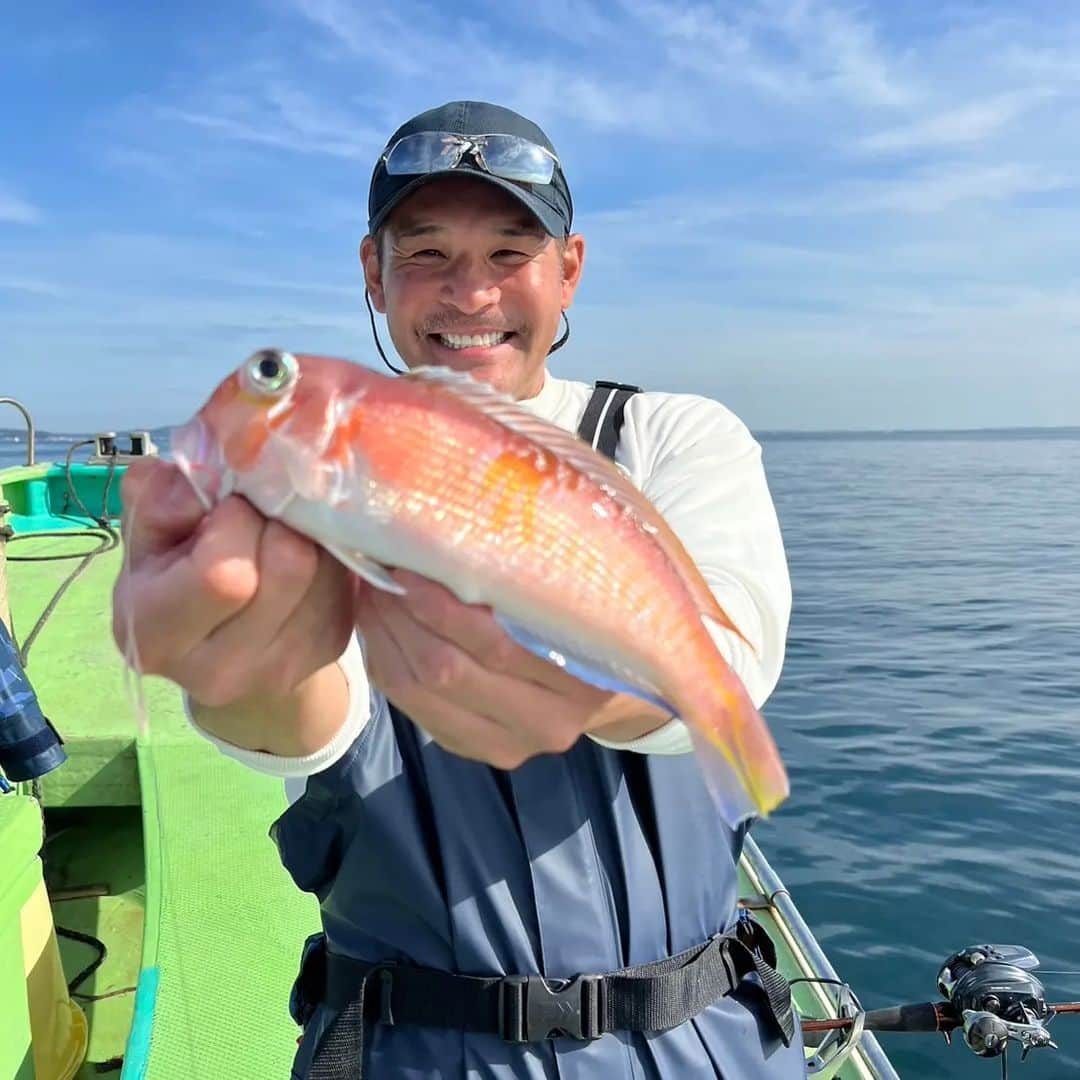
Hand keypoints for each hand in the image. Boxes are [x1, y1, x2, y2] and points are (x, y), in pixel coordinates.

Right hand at [112, 457, 355, 713]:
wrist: (218, 638)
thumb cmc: (173, 571)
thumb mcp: (150, 533)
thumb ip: (159, 497)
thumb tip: (205, 469)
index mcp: (157, 637)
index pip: (220, 574)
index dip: (232, 521)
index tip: (224, 507)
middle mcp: (221, 670)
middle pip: (288, 564)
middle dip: (276, 520)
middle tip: (258, 514)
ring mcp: (281, 669)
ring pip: (324, 567)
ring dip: (306, 534)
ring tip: (277, 532)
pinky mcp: (328, 651)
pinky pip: (344, 582)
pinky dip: (328, 555)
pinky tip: (302, 556)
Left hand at [355, 569, 669, 768]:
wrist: (607, 682)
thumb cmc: (591, 611)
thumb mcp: (584, 584)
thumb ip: (543, 560)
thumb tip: (476, 496)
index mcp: (588, 677)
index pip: (496, 645)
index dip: (441, 604)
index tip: (410, 560)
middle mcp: (551, 722)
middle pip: (450, 670)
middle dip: (403, 615)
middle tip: (379, 567)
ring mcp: (511, 745)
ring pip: (423, 692)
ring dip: (386, 636)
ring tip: (372, 588)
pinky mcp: (476, 751)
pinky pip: (412, 709)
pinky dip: (386, 661)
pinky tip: (379, 624)